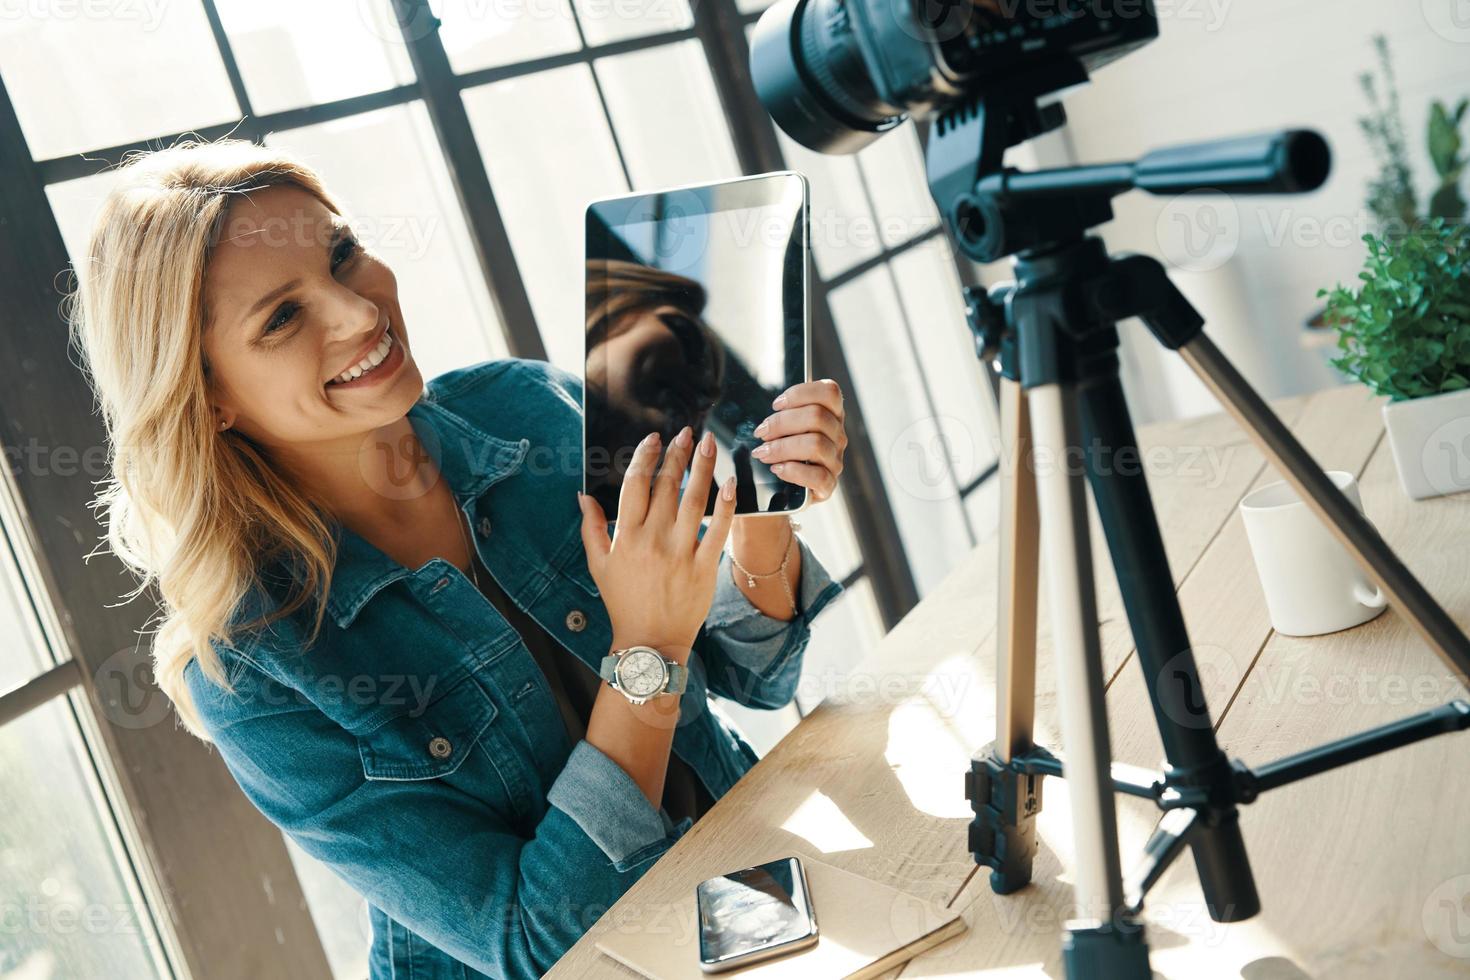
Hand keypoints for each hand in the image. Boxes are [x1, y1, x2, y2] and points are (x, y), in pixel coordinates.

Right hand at [577, 426, 736, 658]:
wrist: (649, 641)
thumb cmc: (622, 602)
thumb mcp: (598, 565)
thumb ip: (591, 528)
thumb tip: (584, 495)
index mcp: (626, 536)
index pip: (635, 485)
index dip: (644, 457)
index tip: (654, 439)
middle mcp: (653, 540)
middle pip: (667, 486)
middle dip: (677, 454)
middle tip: (687, 432)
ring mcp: (680, 553)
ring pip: (694, 500)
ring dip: (702, 467)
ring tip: (708, 443)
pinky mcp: (704, 567)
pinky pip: (718, 530)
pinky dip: (726, 506)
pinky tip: (730, 483)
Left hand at [748, 379, 847, 503]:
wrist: (789, 490)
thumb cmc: (785, 452)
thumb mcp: (787, 428)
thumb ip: (785, 413)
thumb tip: (770, 409)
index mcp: (832, 415)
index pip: (830, 392)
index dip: (801, 393)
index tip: (775, 404)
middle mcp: (838, 436)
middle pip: (817, 416)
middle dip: (782, 423)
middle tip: (761, 432)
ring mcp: (835, 461)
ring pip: (816, 444)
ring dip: (782, 447)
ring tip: (763, 452)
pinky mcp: (829, 485)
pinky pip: (818, 476)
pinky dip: (793, 471)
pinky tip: (777, 469)